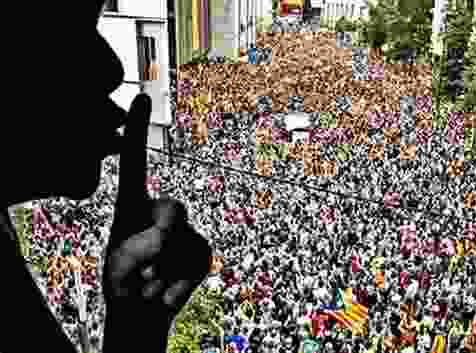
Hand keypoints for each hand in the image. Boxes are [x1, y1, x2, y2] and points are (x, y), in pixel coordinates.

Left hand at [102, 94, 211, 343]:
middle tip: (144, 269)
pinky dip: (181, 281)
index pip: (132, 162)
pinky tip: (167, 291)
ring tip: (149, 284)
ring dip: (163, 271)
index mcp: (130, 206)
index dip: (136, 131)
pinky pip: (200, 257)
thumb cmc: (124, 284)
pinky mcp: (200, 250)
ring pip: (185, 240)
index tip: (141, 98)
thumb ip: (146, 243)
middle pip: (172, 209)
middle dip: (159, 238)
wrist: (142, 314)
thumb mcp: (123, 264)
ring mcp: (184, 231)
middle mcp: (158, 212)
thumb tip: (174, 231)